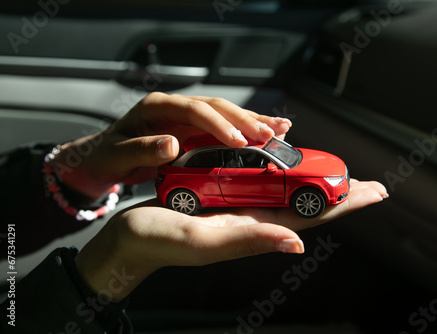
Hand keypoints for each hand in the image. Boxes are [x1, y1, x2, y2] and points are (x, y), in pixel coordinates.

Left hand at [53, 93, 291, 199]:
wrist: (102, 160)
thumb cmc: (106, 156)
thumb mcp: (116, 156)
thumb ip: (141, 151)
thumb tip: (171, 145)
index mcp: (156, 107)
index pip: (194, 109)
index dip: (219, 124)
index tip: (239, 141)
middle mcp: (175, 108)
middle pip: (217, 107)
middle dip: (245, 120)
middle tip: (270, 134)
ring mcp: (186, 119)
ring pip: (225, 115)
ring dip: (253, 122)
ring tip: (281, 129)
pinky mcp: (193, 131)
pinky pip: (223, 128)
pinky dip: (245, 131)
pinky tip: (267, 132)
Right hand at [74, 179, 387, 301]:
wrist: (128, 240)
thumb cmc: (157, 241)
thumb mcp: (202, 241)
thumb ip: (248, 240)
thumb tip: (298, 246)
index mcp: (252, 228)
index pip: (311, 217)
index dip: (345, 205)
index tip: (376, 192)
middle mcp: (252, 219)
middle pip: (307, 204)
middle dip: (340, 194)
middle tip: (370, 183)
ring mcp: (238, 209)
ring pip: (287, 194)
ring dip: (316, 184)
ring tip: (339, 177)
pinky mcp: (222, 199)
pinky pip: (260, 185)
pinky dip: (281, 176)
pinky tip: (288, 170)